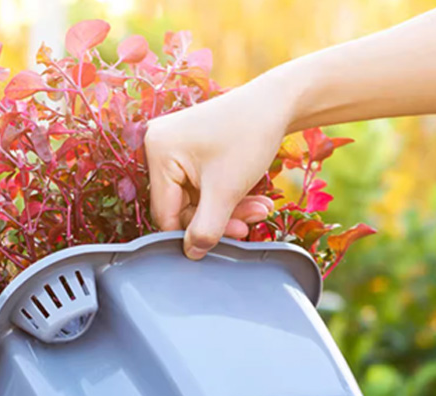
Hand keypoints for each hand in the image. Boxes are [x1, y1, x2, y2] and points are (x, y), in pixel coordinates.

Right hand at [145, 79, 290, 259]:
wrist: (278, 101)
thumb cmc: (250, 136)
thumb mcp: (226, 191)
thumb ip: (206, 229)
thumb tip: (191, 254)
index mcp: (157, 152)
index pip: (165, 214)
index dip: (192, 233)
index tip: (223, 240)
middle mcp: (157, 148)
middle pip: (181, 208)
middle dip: (217, 219)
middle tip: (247, 226)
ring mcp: (173, 148)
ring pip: (195, 201)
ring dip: (227, 211)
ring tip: (258, 210)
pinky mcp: (189, 151)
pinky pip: (202, 187)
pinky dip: (226, 196)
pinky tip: (251, 200)